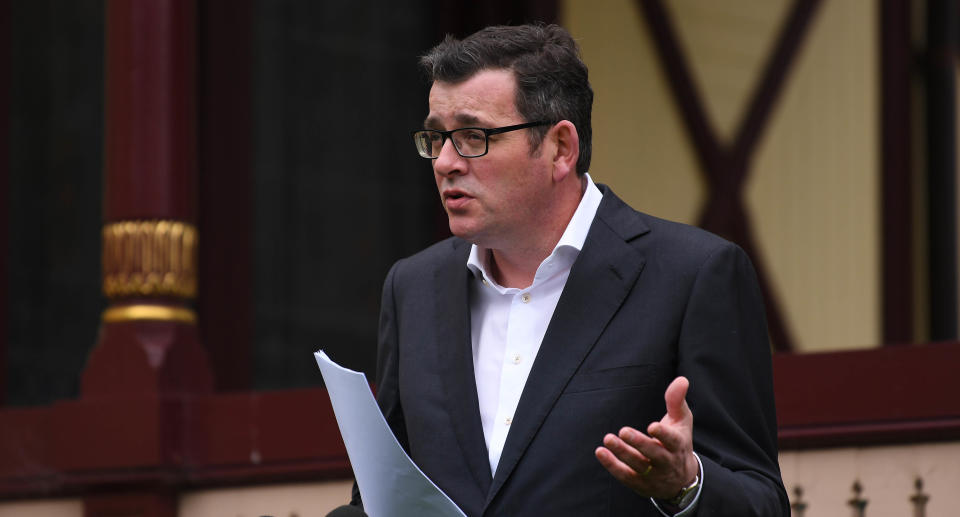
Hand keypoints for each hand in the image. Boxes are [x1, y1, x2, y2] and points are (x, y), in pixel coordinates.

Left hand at [594, 376, 698, 498]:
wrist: (681, 480)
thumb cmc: (679, 442)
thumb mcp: (682, 421)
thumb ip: (677, 401)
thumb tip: (682, 379)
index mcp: (678, 446)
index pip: (673, 441)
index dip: (663, 435)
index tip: (652, 426)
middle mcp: (667, 462)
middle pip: (654, 455)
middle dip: (639, 444)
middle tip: (623, 431)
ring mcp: (654, 476)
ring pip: (637, 465)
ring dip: (622, 453)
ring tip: (607, 439)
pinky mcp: (640, 484)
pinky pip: (625, 476)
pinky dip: (612, 465)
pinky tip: (601, 452)